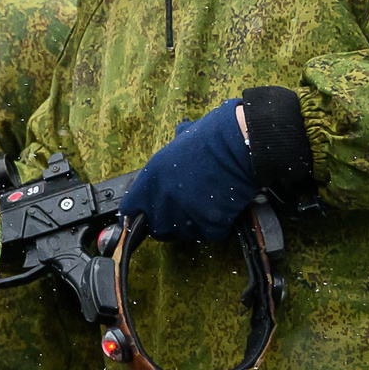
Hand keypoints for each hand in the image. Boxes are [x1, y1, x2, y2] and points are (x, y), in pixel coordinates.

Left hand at [119, 97, 254, 242]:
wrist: (237, 146)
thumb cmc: (210, 138)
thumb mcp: (178, 143)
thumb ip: (170, 154)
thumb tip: (177, 135)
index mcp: (150, 181)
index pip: (130, 210)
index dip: (139, 214)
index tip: (145, 216)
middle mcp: (163, 201)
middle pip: (156, 228)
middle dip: (167, 223)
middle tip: (183, 212)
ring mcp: (185, 215)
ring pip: (183, 234)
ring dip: (192, 225)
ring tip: (206, 206)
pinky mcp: (209, 225)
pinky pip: (209, 233)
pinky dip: (216, 226)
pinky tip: (222, 209)